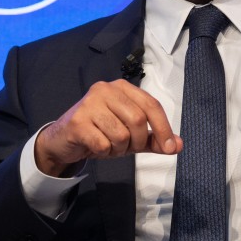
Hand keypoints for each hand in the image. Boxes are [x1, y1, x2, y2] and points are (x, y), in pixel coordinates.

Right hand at [34, 80, 181, 176]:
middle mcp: (105, 90)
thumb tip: (177, 145)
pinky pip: (103, 144)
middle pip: (137, 120)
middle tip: (127, 148)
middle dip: (137, 142)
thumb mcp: (130, 135)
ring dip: (119, 149)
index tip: (169, 147)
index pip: (151, 105)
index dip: (163, 128)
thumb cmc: (100, 132)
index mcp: (122, 88)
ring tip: (109, 146)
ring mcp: (89, 104)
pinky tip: (96, 148)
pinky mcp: (77, 122)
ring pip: (121, 135)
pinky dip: (104, 153)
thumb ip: (153, 139)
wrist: (64, 140)